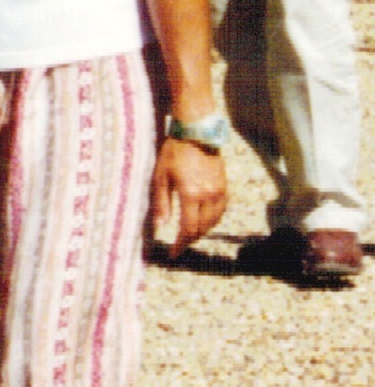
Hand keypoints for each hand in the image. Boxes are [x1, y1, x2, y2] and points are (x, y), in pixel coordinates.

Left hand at [151, 139, 227, 255]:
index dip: (181, 243)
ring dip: (202, 231)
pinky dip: (212, 221)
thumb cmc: (174, 153)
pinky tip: (204, 221)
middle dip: (191, 240)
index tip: (174, 253)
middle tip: (180, 245)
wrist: (197, 134)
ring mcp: (219, 192)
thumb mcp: (161, 176)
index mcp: (191, 195)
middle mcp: (209, 196)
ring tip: (190, 236)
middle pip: (202, 228)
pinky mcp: (225, 187)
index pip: (188, 228)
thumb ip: (161, 202)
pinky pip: (221, 211)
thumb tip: (161, 225)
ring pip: (214, 222)